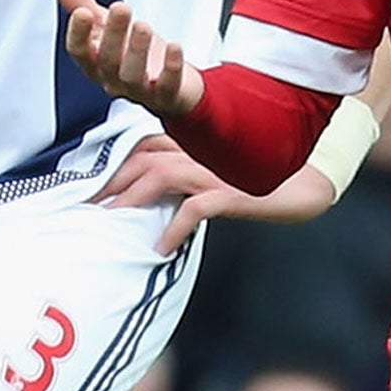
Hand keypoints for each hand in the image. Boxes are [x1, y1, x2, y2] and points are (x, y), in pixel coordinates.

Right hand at [51, 0, 201, 114]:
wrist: (168, 85)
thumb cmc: (130, 52)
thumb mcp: (105, 26)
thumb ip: (80, 3)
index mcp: (95, 62)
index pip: (79, 52)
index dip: (78, 34)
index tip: (83, 12)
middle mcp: (113, 79)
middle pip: (107, 62)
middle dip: (113, 34)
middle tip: (121, 7)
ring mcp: (139, 91)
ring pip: (133, 76)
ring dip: (137, 50)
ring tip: (143, 25)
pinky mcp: (166, 96)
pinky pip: (167, 88)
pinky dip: (171, 69)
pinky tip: (174, 46)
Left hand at [95, 133, 262, 252]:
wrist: (301, 187)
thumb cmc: (253, 181)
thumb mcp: (212, 173)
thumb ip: (182, 175)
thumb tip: (143, 198)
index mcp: (194, 144)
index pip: (144, 146)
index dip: (114, 164)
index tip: (90, 185)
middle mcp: (201, 151)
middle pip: (145, 158)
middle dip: (112, 180)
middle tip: (89, 205)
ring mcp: (216, 170)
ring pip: (163, 175)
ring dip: (133, 198)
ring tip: (112, 221)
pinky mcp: (233, 192)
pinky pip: (196, 208)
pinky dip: (175, 226)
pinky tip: (161, 247)